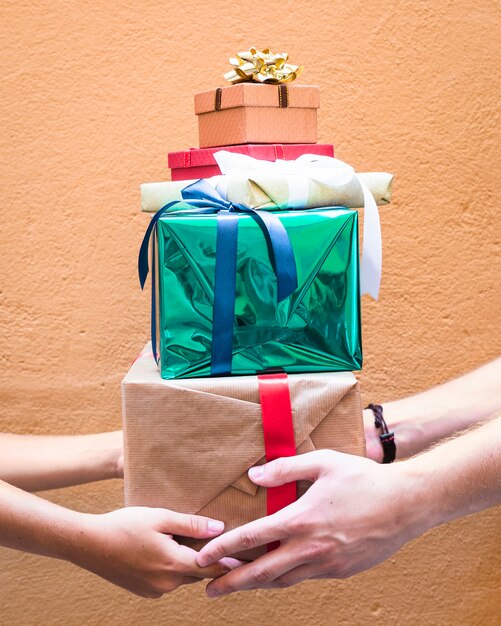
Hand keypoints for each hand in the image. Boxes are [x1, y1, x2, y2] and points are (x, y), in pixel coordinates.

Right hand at [70, 507, 239, 597]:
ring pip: (182, 575)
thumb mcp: (160, 517)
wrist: (88, 544)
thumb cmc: (124, 525)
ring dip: (187, 561)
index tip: (248, 559)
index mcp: (173, 565)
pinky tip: (163, 548)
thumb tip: (219, 528)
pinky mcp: (143, 591)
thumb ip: (191, 524)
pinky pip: (167, 579)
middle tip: (219, 541)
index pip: (211, 567)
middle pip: (197, 571)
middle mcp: (167, 584)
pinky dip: (171, 566)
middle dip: (207, 558)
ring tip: (186, 540)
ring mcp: (154, 591)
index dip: (230, 562)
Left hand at [197, 450, 422, 595]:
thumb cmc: (364, 479)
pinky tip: (276, 574)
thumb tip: (254, 476)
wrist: (407, 505)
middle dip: (231, 583)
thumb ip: (285, 468)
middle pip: (261, 573)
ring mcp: (326, 565)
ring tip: (235, 585)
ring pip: (282, 581)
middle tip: (208, 590)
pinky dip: (284, 579)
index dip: (223, 549)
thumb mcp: (323, 463)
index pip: (252, 538)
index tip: (203, 558)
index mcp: (301, 519)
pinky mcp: (341, 572)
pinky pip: (304, 578)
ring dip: (255, 584)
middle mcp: (310, 548)